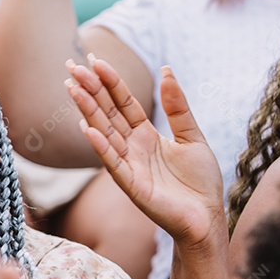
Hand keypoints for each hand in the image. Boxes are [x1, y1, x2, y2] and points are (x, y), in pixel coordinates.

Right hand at [67, 57, 225, 247]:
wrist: (207, 217)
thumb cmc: (200, 181)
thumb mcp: (192, 136)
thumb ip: (177, 106)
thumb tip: (167, 70)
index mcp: (146, 135)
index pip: (123, 103)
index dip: (110, 82)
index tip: (94, 61)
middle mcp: (132, 148)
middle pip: (108, 113)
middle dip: (90, 90)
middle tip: (72, 67)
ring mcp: (129, 166)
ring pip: (105, 133)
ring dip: (88, 111)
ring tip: (73, 89)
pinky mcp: (133, 186)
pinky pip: (114, 163)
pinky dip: (101, 147)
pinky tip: (88, 129)